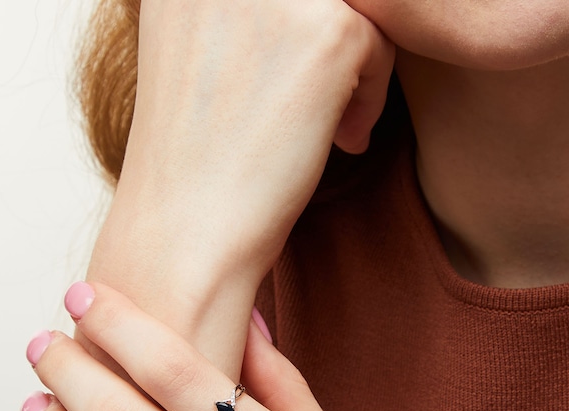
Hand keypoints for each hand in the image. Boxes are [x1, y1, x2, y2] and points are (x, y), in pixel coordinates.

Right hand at [93, 0, 394, 300]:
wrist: (189, 230)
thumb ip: (241, 20)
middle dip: (322, 49)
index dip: (290, 42)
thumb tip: (302, 22)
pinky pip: (379, 47)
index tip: (277, 89)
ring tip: (327, 130)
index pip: (279, 1)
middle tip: (308, 110)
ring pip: (353, 15)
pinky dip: (371, 99)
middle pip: (319, 5)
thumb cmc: (196, 165)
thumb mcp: (199, 62)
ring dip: (350, 70)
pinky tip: (341, 143)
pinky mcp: (328, 29)